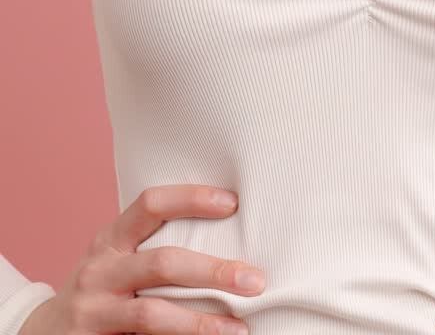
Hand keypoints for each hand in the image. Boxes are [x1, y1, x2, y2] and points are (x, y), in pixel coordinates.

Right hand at [18, 184, 264, 334]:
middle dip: (214, 271)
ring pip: (152, 314)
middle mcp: (99, 271)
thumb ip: (150, 246)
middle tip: (256, 280)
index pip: (150, 203)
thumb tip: (226, 233)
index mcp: (110, 239)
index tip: (232, 202)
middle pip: (163, 263)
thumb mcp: (114, 259)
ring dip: (201, 324)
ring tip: (239, 329)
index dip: (191, 198)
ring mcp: (93, 311)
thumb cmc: (100, 290)